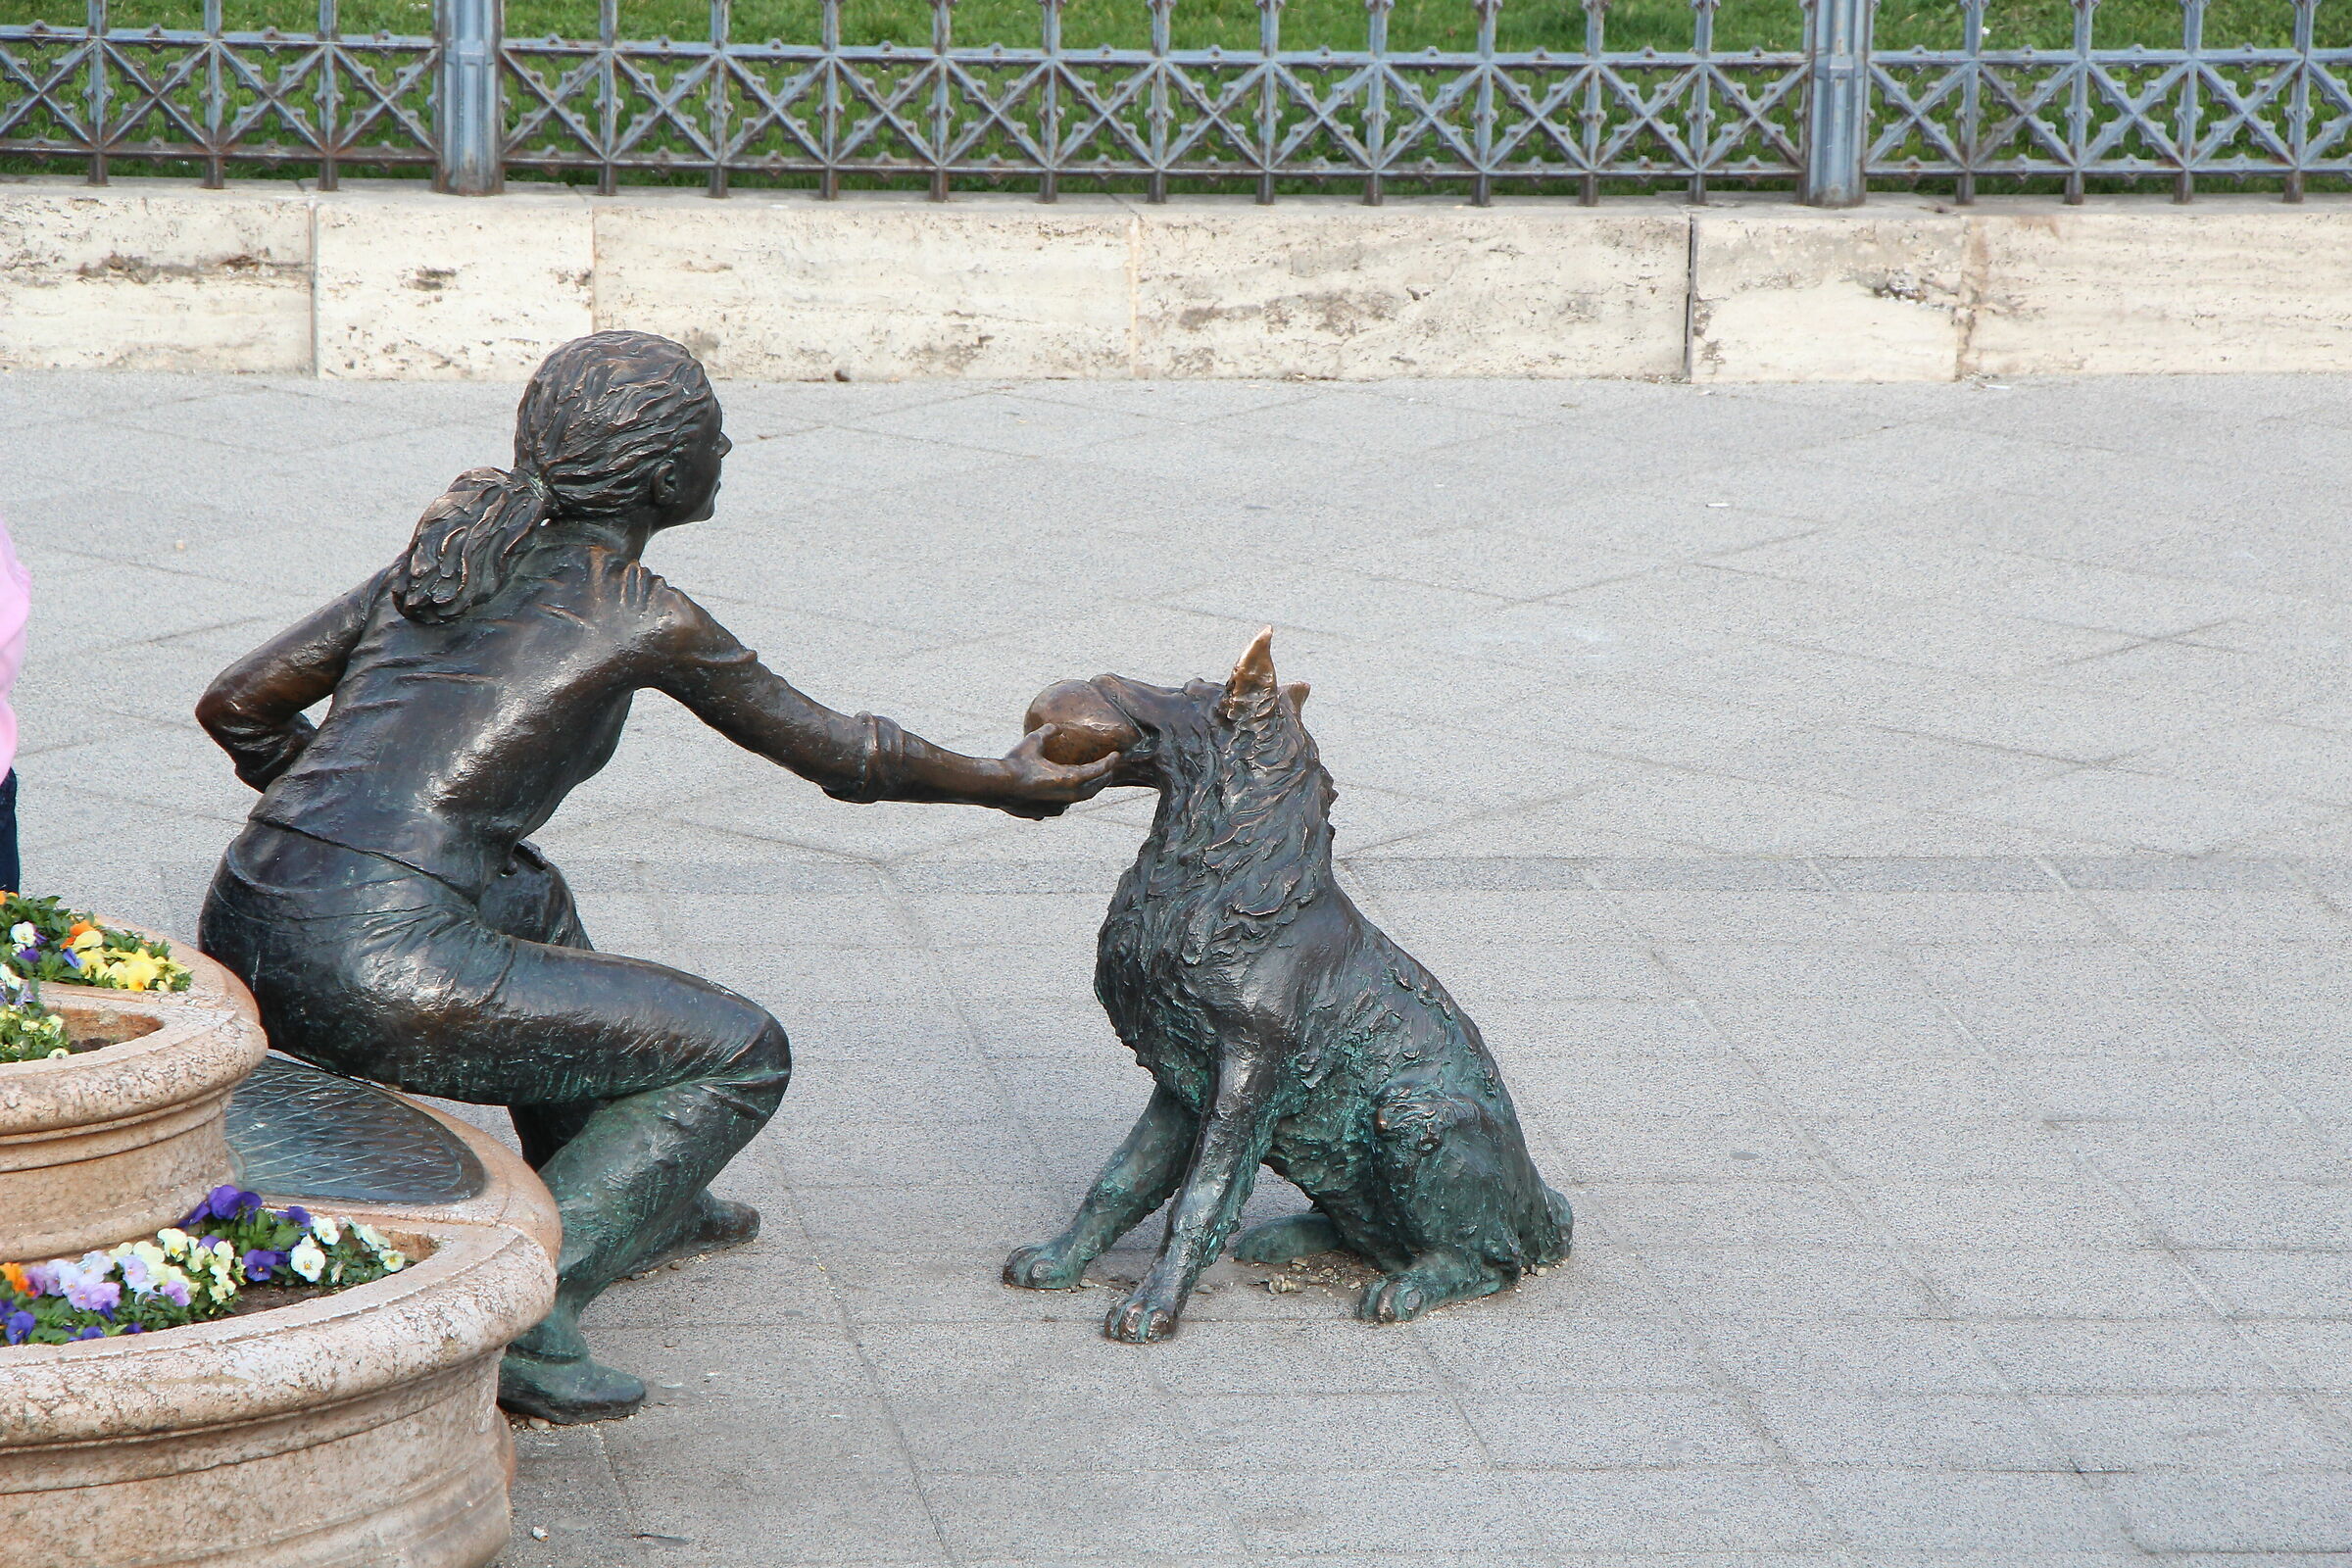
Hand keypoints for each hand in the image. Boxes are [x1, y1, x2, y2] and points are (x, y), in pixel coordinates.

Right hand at [993, 725, 1119, 817]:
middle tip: (1109, 769)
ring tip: (1090, 782)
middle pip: (1093, 789)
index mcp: (1070, 778)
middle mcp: (1068, 796)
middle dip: (1103, 778)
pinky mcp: (1044, 813)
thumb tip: (1057, 727)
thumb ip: (1048, 732)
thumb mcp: (1033, 742)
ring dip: (1086, 791)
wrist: (997, 787)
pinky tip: (1063, 796)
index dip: (1109, 763)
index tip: (1117, 756)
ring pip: (1078, 800)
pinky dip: (1066, 799)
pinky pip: (1061, 807)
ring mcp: (1056, 807)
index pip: (1098, 771)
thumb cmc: (1016, 763)